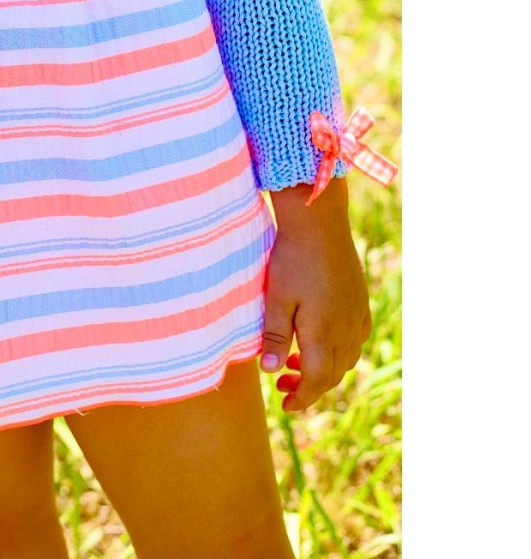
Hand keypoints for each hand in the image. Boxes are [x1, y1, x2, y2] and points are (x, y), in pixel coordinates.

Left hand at [259, 179, 371, 411]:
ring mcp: (357, 314)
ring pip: (347, 358)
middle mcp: (347, 329)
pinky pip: (356, 337)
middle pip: (333, 373)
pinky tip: (322, 340)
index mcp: (324, 332)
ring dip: (325, 369)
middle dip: (310, 386)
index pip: (318, 380)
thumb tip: (270, 372)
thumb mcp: (276, 297)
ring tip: (296, 365)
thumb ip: (274, 336)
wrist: (319, 223)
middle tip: (283, 386)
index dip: (302, 397)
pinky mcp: (360, 301)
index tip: (285, 405)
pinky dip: (340, 349)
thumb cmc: (292, 258)